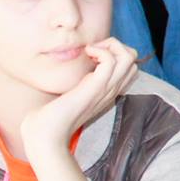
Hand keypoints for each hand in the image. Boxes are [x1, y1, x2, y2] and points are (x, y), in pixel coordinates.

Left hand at [21, 38, 138, 156]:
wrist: (47, 135)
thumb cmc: (51, 118)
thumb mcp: (69, 97)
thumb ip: (76, 86)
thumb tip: (73, 72)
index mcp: (107, 92)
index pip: (129, 67)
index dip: (114, 53)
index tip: (92, 56)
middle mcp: (112, 90)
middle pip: (133, 58)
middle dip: (114, 45)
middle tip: (92, 51)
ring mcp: (106, 89)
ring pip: (128, 56)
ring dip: (110, 45)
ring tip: (91, 51)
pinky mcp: (96, 87)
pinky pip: (111, 60)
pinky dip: (100, 50)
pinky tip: (86, 54)